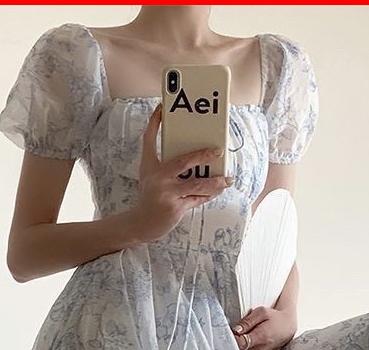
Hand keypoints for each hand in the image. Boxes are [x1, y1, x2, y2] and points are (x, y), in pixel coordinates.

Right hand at [127, 106, 233, 243]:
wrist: (140, 223)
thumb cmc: (150, 196)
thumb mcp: (151, 176)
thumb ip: (166, 165)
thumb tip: (192, 156)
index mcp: (149, 165)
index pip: (149, 138)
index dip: (155, 122)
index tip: (162, 108)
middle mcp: (157, 177)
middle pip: (184, 160)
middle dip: (204, 155)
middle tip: (219, 151)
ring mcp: (166, 192)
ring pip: (197, 183)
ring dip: (215, 182)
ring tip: (228, 179)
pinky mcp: (175, 207)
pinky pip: (197, 198)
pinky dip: (209, 195)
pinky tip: (218, 191)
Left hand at [232, 306, 296, 349]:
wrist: (287, 328)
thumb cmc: (274, 318)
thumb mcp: (261, 312)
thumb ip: (247, 321)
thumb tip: (235, 331)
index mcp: (261, 337)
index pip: (239, 343)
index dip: (230, 339)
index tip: (227, 334)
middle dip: (233, 342)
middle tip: (236, 333)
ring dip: (238, 348)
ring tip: (244, 338)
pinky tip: (246, 346)